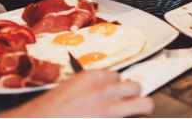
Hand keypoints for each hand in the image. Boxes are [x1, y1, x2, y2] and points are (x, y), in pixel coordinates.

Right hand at [0, 70, 153, 117]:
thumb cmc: (47, 111)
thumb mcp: (68, 90)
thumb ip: (88, 89)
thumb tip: (102, 94)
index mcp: (92, 78)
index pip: (118, 77)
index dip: (117, 88)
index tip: (116, 95)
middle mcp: (105, 91)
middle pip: (136, 87)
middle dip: (134, 96)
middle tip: (132, 105)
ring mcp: (110, 111)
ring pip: (144, 104)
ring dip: (142, 110)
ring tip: (139, 114)